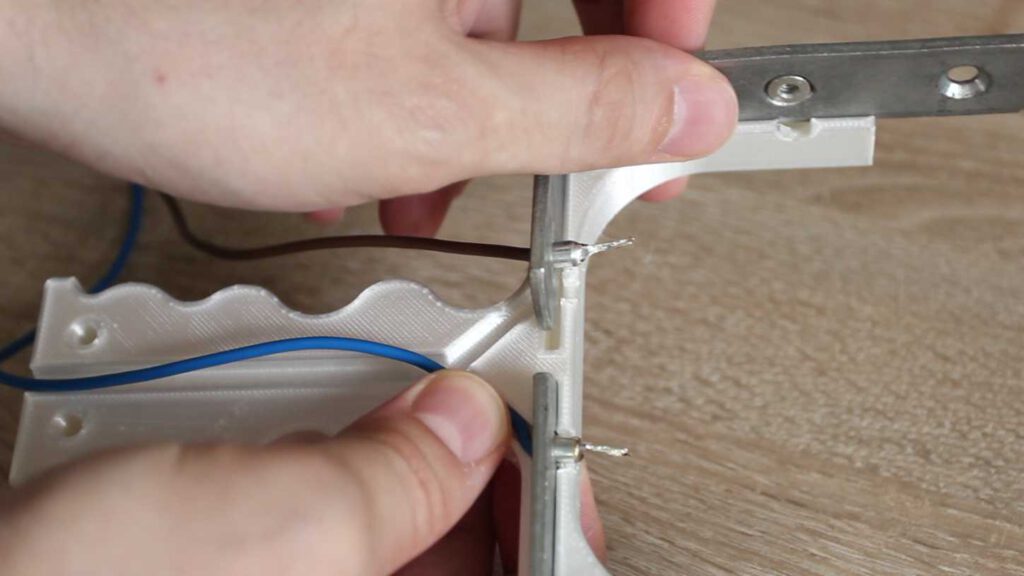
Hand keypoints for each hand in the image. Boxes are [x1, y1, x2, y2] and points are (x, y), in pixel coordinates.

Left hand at [0, 0, 736, 235]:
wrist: (30, 24)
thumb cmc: (179, 41)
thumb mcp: (427, 112)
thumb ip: (579, 113)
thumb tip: (683, 113)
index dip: (678, 34)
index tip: (672, 107)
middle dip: (571, 95)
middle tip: (578, 162)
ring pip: (485, 17)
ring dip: (477, 113)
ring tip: (438, 186)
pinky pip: (413, 20)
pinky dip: (412, 90)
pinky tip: (375, 154)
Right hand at [0, 371, 602, 574]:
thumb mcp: (285, 526)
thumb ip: (403, 478)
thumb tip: (467, 421)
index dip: (551, 515)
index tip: (540, 447)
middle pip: (477, 559)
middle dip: (479, 477)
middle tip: (473, 410)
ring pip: (413, 540)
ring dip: (415, 467)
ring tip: (405, 412)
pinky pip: (347, 533)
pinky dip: (354, 475)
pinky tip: (333, 441)